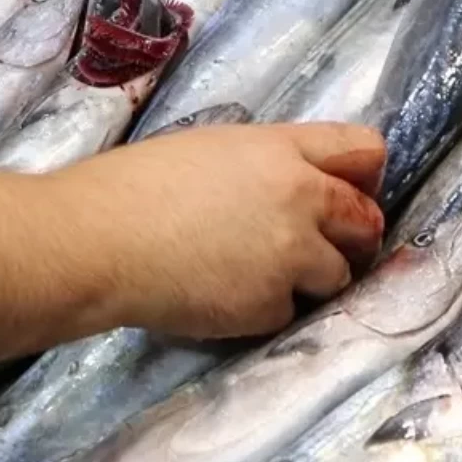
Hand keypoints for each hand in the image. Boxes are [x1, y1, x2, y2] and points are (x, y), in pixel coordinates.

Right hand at [54, 122, 385, 339]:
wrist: (95, 241)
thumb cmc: (133, 186)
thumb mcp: (212, 150)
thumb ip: (266, 165)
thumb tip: (293, 189)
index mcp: (282, 150)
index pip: (364, 150)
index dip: (364, 175)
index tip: (352, 192)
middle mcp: (302, 198)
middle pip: (366, 219)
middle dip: (353, 235)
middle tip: (323, 247)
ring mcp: (291, 255)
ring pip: (338, 274)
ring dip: (311, 279)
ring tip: (259, 275)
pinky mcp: (270, 305)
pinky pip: (289, 311)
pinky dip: (265, 310)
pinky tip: (225, 297)